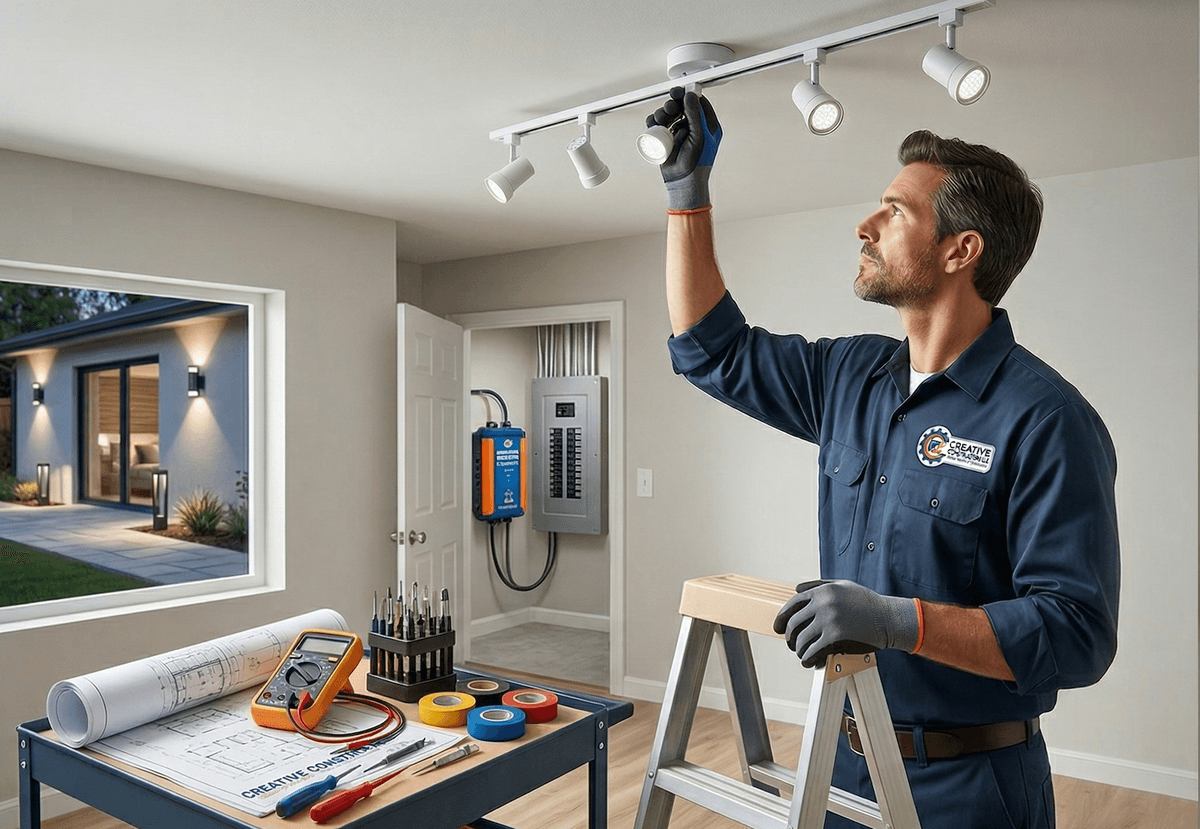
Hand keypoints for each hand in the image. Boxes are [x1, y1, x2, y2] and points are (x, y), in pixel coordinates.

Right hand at [645, 87, 721, 210]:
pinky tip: (654, 123)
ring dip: (662, 113)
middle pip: (681, 106)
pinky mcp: (666, 139)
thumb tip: (690, 95)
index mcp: (707, 125)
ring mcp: (679, 132)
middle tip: (670, 109)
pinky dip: (653, 121)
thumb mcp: (700, 136)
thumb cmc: (697, 162)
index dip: (688, 95)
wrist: (683, 182)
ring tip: (662, 120)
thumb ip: (696, 115)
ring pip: (668, 115)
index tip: (679, 92)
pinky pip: (657, 125)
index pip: (699, 103)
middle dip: (673, 104)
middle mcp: (693, 127)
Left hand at [772, 580, 918, 668]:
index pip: (792, 604)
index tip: (777, 627)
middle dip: (788, 636)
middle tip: (791, 644)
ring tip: (801, 653)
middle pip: (793, 623)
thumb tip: (796, 589)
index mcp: (822, 590)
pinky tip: (808, 661)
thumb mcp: (843, 585)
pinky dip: (808, 657)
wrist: (889, 618)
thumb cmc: (867, 603)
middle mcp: (823, 603)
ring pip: (801, 638)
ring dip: (798, 649)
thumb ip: (819, 585)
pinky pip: (813, 649)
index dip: (781, 617)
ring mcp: (828, 619)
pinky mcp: (836, 635)